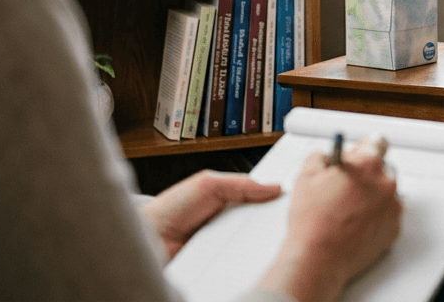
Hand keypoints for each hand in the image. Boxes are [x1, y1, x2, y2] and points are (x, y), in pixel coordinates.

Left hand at [140, 170, 282, 259]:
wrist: (151, 237)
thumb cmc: (172, 209)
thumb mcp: (208, 184)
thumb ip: (241, 184)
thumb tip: (273, 187)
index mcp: (230, 199)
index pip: (261, 200)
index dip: (275, 200)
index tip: (292, 200)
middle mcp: (230, 221)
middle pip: (260, 222)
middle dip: (270, 222)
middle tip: (283, 220)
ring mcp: (226, 242)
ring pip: (253, 242)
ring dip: (259, 241)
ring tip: (270, 239)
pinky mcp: (221, 261)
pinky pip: (240, 259)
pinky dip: (245, 257)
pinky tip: (249, 254)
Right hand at [257, 137, 401, 301]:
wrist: (318, 259)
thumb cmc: (312, 221)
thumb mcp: (306, 176)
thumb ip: (321, 157)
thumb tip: (327, 157)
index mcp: (367, 164)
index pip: (377, 142)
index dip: (364, 148)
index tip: (360, 154)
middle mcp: (386, 183)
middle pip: (382, 168)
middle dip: (367, 173)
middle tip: (346, 187)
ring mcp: (393, 206)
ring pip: (386, 191)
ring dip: (372, 195)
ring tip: (348, 209)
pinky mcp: (394, 228)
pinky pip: (388, 213)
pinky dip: (376, 215)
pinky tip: (355, 223)